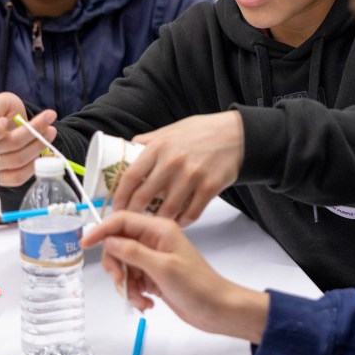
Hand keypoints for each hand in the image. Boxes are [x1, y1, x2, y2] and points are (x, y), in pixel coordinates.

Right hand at [0, 92, 56, 186]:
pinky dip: (34, 165)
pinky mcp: (1, 178)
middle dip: (32, 132)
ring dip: (38, 146)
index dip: (0, 130)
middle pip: (7, 147)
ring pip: (17, 161)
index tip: (19, 117)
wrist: (7, 124)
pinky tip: (44, 151)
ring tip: (51, 131)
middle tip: (50, 121)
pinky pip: (18, 177)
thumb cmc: (1, 110)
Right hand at [81, 212, 267, 342]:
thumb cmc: (196, 285)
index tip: (85, 244)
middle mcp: (155, 239)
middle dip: (116, 266)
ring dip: (127, 285)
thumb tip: (108, 240)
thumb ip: (133, 252)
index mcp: (159, 229)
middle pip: (118, 244)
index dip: (101, 230)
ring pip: (124, 266)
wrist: (217, 309)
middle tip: (120, 282)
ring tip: (141, 300)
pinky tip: (147, 303)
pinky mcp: (154, 275)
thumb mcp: (162, 267)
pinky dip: (135, 293)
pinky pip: (133, 280)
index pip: (122, 219)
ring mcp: (154, 258)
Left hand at [114, 111, 243, 225]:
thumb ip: (151, 141)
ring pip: (167, 210)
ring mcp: (192, 176)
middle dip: (133, 213)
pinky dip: (182, 222)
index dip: (120, 195)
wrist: (237, 134)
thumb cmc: (203, 131)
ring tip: (153, 224)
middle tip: (130, 220)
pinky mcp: (210, 187)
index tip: (116, 206)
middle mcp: (172, 162)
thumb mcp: (172, 130)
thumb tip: (127, 149)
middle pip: (144, 197)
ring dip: (158, 221)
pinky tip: (178, 222)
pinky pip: (191, 214)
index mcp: (159, 146)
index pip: (130, 176)